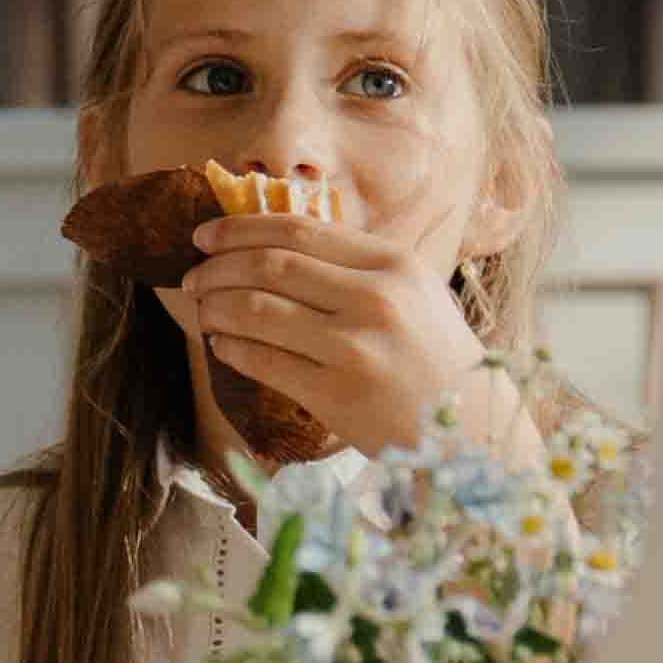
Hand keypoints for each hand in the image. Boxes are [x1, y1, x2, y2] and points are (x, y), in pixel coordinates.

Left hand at [181, 212, 496, 452]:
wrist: (470, 433)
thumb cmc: (436, 361)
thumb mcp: (414, 294)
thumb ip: (357, 266)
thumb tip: (275, 244)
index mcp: (394, 264)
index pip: (299, 230)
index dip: (241, 228)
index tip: (206, 235)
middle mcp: (376, 299)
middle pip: (272, 266)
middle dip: (218, 267)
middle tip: (192, 275)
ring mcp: (356, 347)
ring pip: (259, 310)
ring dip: (217, 306)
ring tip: (203, 310)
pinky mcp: (338, 395)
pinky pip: (266, 362)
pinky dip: (233, 349)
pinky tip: (222, 344)